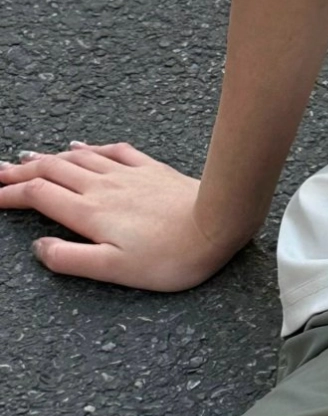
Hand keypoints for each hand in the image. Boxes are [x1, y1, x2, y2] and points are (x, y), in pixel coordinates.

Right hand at [0, 141, 250, 289]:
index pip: (38, 196)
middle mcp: (102, 187)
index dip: (10, 195)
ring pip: (77, 158)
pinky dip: (88, 147)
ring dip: (47, 156)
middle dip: (19, 171)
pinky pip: (111, 151)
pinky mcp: (151, 169)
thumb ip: (72, 259)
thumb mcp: (115, 270)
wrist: (219, 223)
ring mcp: (127, 174)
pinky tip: (81, 145)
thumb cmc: (171, 256)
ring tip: (26, 156)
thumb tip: (39, 247)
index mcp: (89, 213)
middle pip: (50, 171)